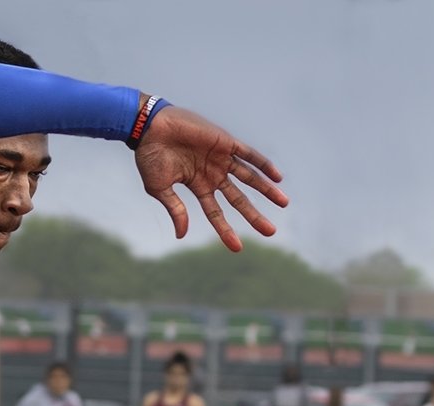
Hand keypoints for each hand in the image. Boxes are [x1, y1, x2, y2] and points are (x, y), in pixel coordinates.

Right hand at [134, 105, 288, 251]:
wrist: (150, 128)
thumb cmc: (150, 158)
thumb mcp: (160, 189)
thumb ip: (175, 210)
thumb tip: (182, 235)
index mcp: (197, 186)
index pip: (216, 213)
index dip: (226, 230)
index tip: (238, 248)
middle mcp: (212, 174)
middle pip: (238, 199)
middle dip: (254, 216)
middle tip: (270, 231)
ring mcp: (220, 158)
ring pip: (249, 178)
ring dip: (266, 190)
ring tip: (283, 203)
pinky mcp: (225, 142)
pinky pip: (249, 155)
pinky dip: (264, 165)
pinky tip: (277, 177)